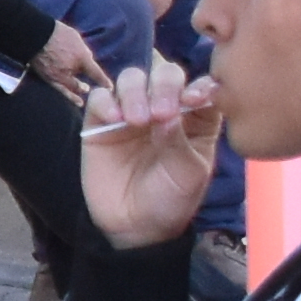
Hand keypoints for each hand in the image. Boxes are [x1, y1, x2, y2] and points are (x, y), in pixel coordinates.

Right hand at [33, 23, 109, 98]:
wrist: (35, 35)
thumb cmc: (56, 33)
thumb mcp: (75, 38)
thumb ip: (83, 50)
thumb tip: (87, 58)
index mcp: (80, 58)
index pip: (95, 73)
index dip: (103, 81)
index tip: (110, 88)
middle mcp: (71, 69)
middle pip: (81, 83)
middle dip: (85, 88)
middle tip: (88, 90)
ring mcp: (58, 75)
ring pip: (70, 89)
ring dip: (76, 94)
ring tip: (79, 101)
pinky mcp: (47, 77)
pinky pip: (58, 89)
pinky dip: (65, 95)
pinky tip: (68, 98)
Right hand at [76, 58, 226, 248]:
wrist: (135, 226)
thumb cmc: (171, 199)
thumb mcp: (188, 172)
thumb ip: (181, 139)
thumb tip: (169, 111)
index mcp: (196, 119)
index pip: (199, 87)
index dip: (198, 86)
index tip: (193, 99)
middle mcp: (165, 108)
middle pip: (165, 74)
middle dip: (164, 86)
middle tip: (162, 113)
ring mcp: (132, 112)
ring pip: (132, 78)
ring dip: (135, 91)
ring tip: (137, 121)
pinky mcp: (101, 121)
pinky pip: (100, 97)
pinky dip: (105, 101)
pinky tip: (114, 120)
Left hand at [121, 0, 182, 14]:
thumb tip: (120, 5)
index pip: (145, 7)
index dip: (135, 14)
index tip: (124, 19)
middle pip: (155, 10)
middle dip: (142, 17)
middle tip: (128, 22)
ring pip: (161, 9)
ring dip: (150, 14)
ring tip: (137, 18)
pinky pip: (165, 5)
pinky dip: (156, 9)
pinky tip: (146, 11)